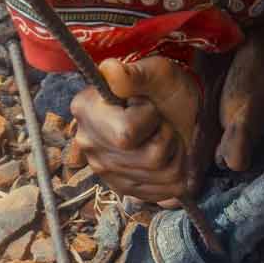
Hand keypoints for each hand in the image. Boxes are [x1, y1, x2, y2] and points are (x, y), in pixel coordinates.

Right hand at [71, 56, 200, 204]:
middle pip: (149, 159)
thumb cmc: (165, 87)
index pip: (127, 135)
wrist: (177, 108)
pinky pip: (165, 192)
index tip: (148, 105)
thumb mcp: (156, 73)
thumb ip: (134, 73)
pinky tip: (167, 156)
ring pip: (161, 175)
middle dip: (167, 138)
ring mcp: (104, 170)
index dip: (150, 119)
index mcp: (86, 110)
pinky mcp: (123, 188)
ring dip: (176, 154)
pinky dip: (176, 173)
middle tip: (160, 122)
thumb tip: (110, 70)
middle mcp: (88, 144)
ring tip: (165, 137)